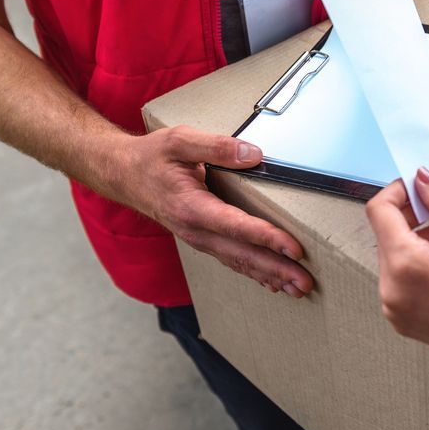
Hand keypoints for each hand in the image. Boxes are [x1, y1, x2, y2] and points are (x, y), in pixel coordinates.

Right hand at [116, 126, 312, 296]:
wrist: (123, 175)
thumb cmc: (151, 157)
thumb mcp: (179, 140)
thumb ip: (217, 146)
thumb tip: (253, 154)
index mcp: (191, 207)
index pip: (236, 226)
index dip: (267, 238)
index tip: (293, 247)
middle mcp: (196, 230)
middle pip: (243, 254)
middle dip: (277, 269)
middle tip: (306, 282)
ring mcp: (199, 239)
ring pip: (239, 263)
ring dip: (271, 276)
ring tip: (299, 289)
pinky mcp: (203, 240)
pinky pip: (232, 261)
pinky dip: (255, 274)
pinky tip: (274, 283)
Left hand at [366, 168, 428, 375]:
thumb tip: (424, 180)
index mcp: (407, 265)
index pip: (380, 211)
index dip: (398, 191)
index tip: (418, 186)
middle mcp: (391, 288)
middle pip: (385, 233)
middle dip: (410, 215)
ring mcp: (394, 307)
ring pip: (393, 256)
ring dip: (415, 238)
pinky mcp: (402, 319)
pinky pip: (399, 279)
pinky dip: (416, 263)